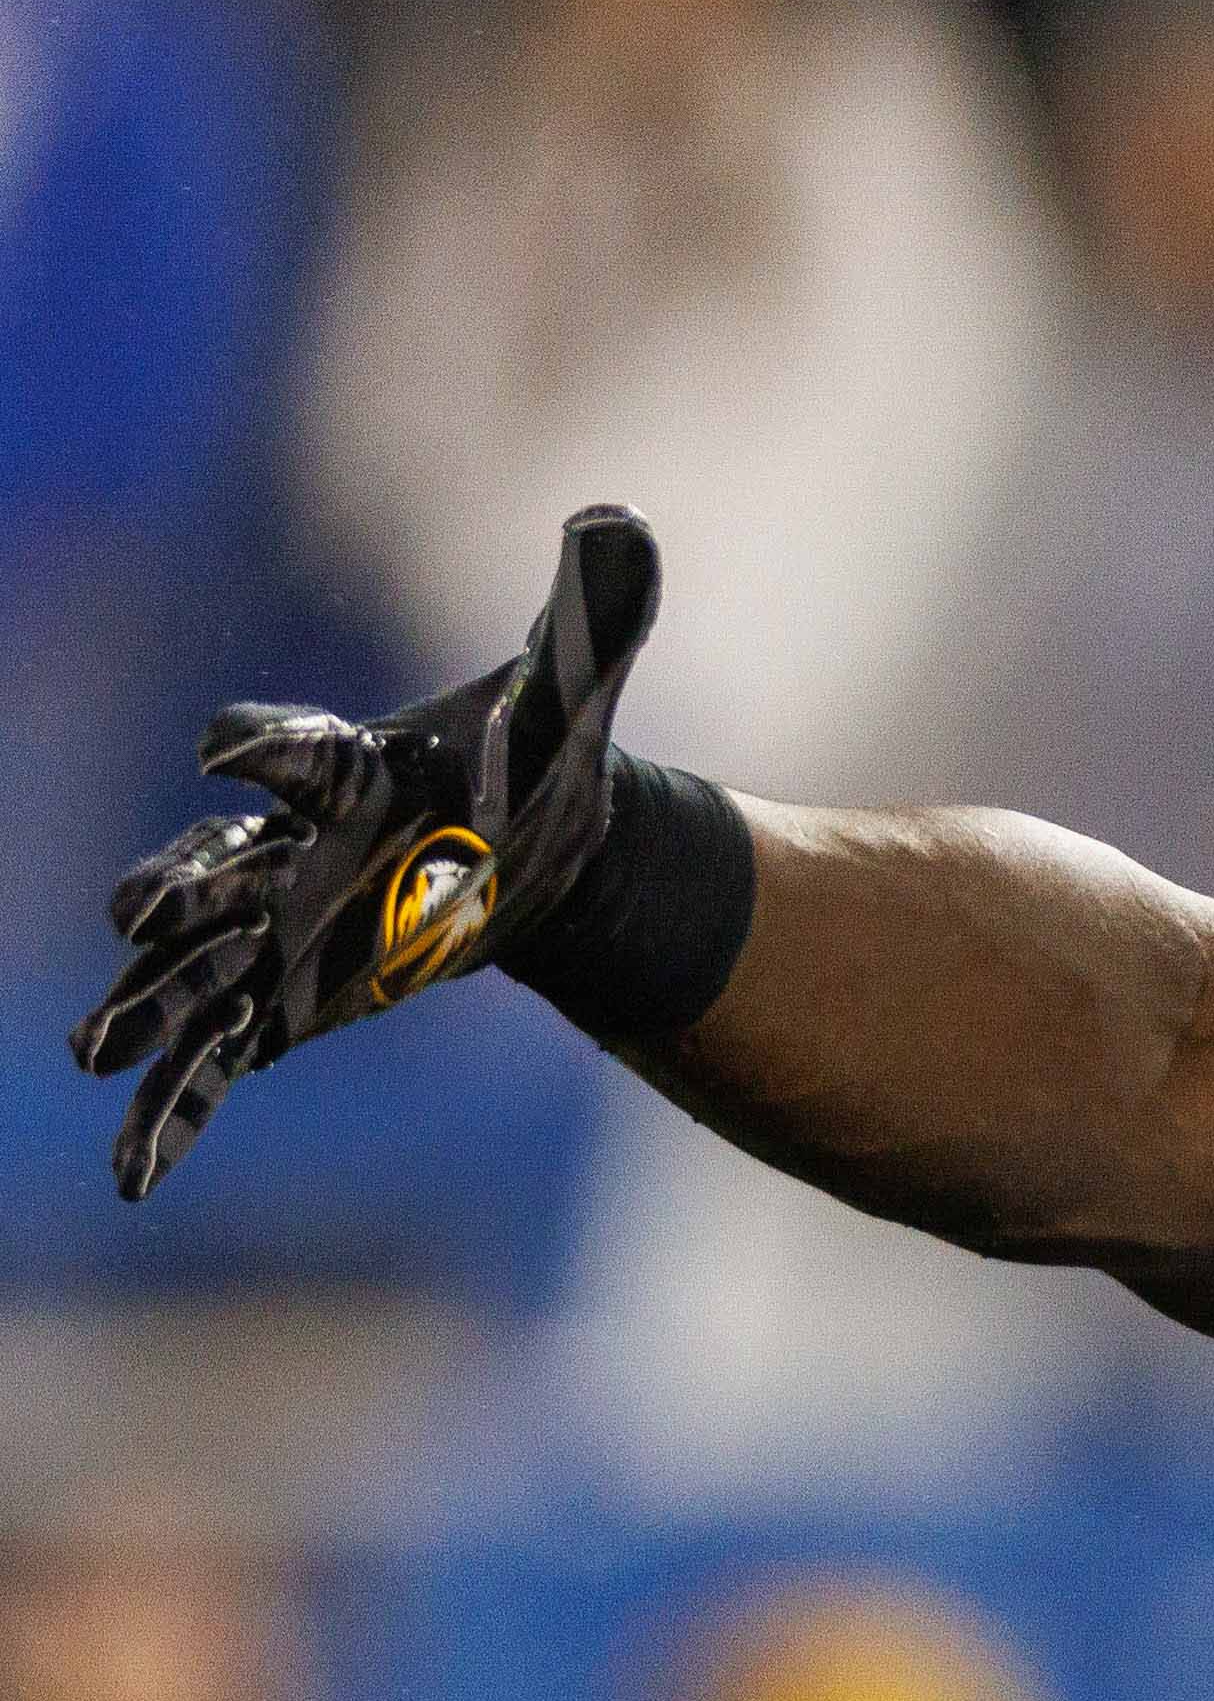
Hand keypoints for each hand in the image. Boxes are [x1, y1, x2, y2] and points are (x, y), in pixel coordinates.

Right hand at [73, 505, 672, 1196]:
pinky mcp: (291, 1002)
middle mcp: (288, 851)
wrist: (540, 850)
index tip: (233, 748)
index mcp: (345, 771)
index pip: (289, 748)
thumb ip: (592, 614)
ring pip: (193, 971)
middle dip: (174, 892)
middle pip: (211, 868)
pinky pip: (221, 1064)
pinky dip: (179, 1115)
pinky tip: (139, 1178)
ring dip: (146, 1006)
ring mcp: (278, 932)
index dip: (264, 743)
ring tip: (97, 1049)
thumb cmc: (531, 767)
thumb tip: (628, 521)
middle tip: (143, 915)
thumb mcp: (569, 694)